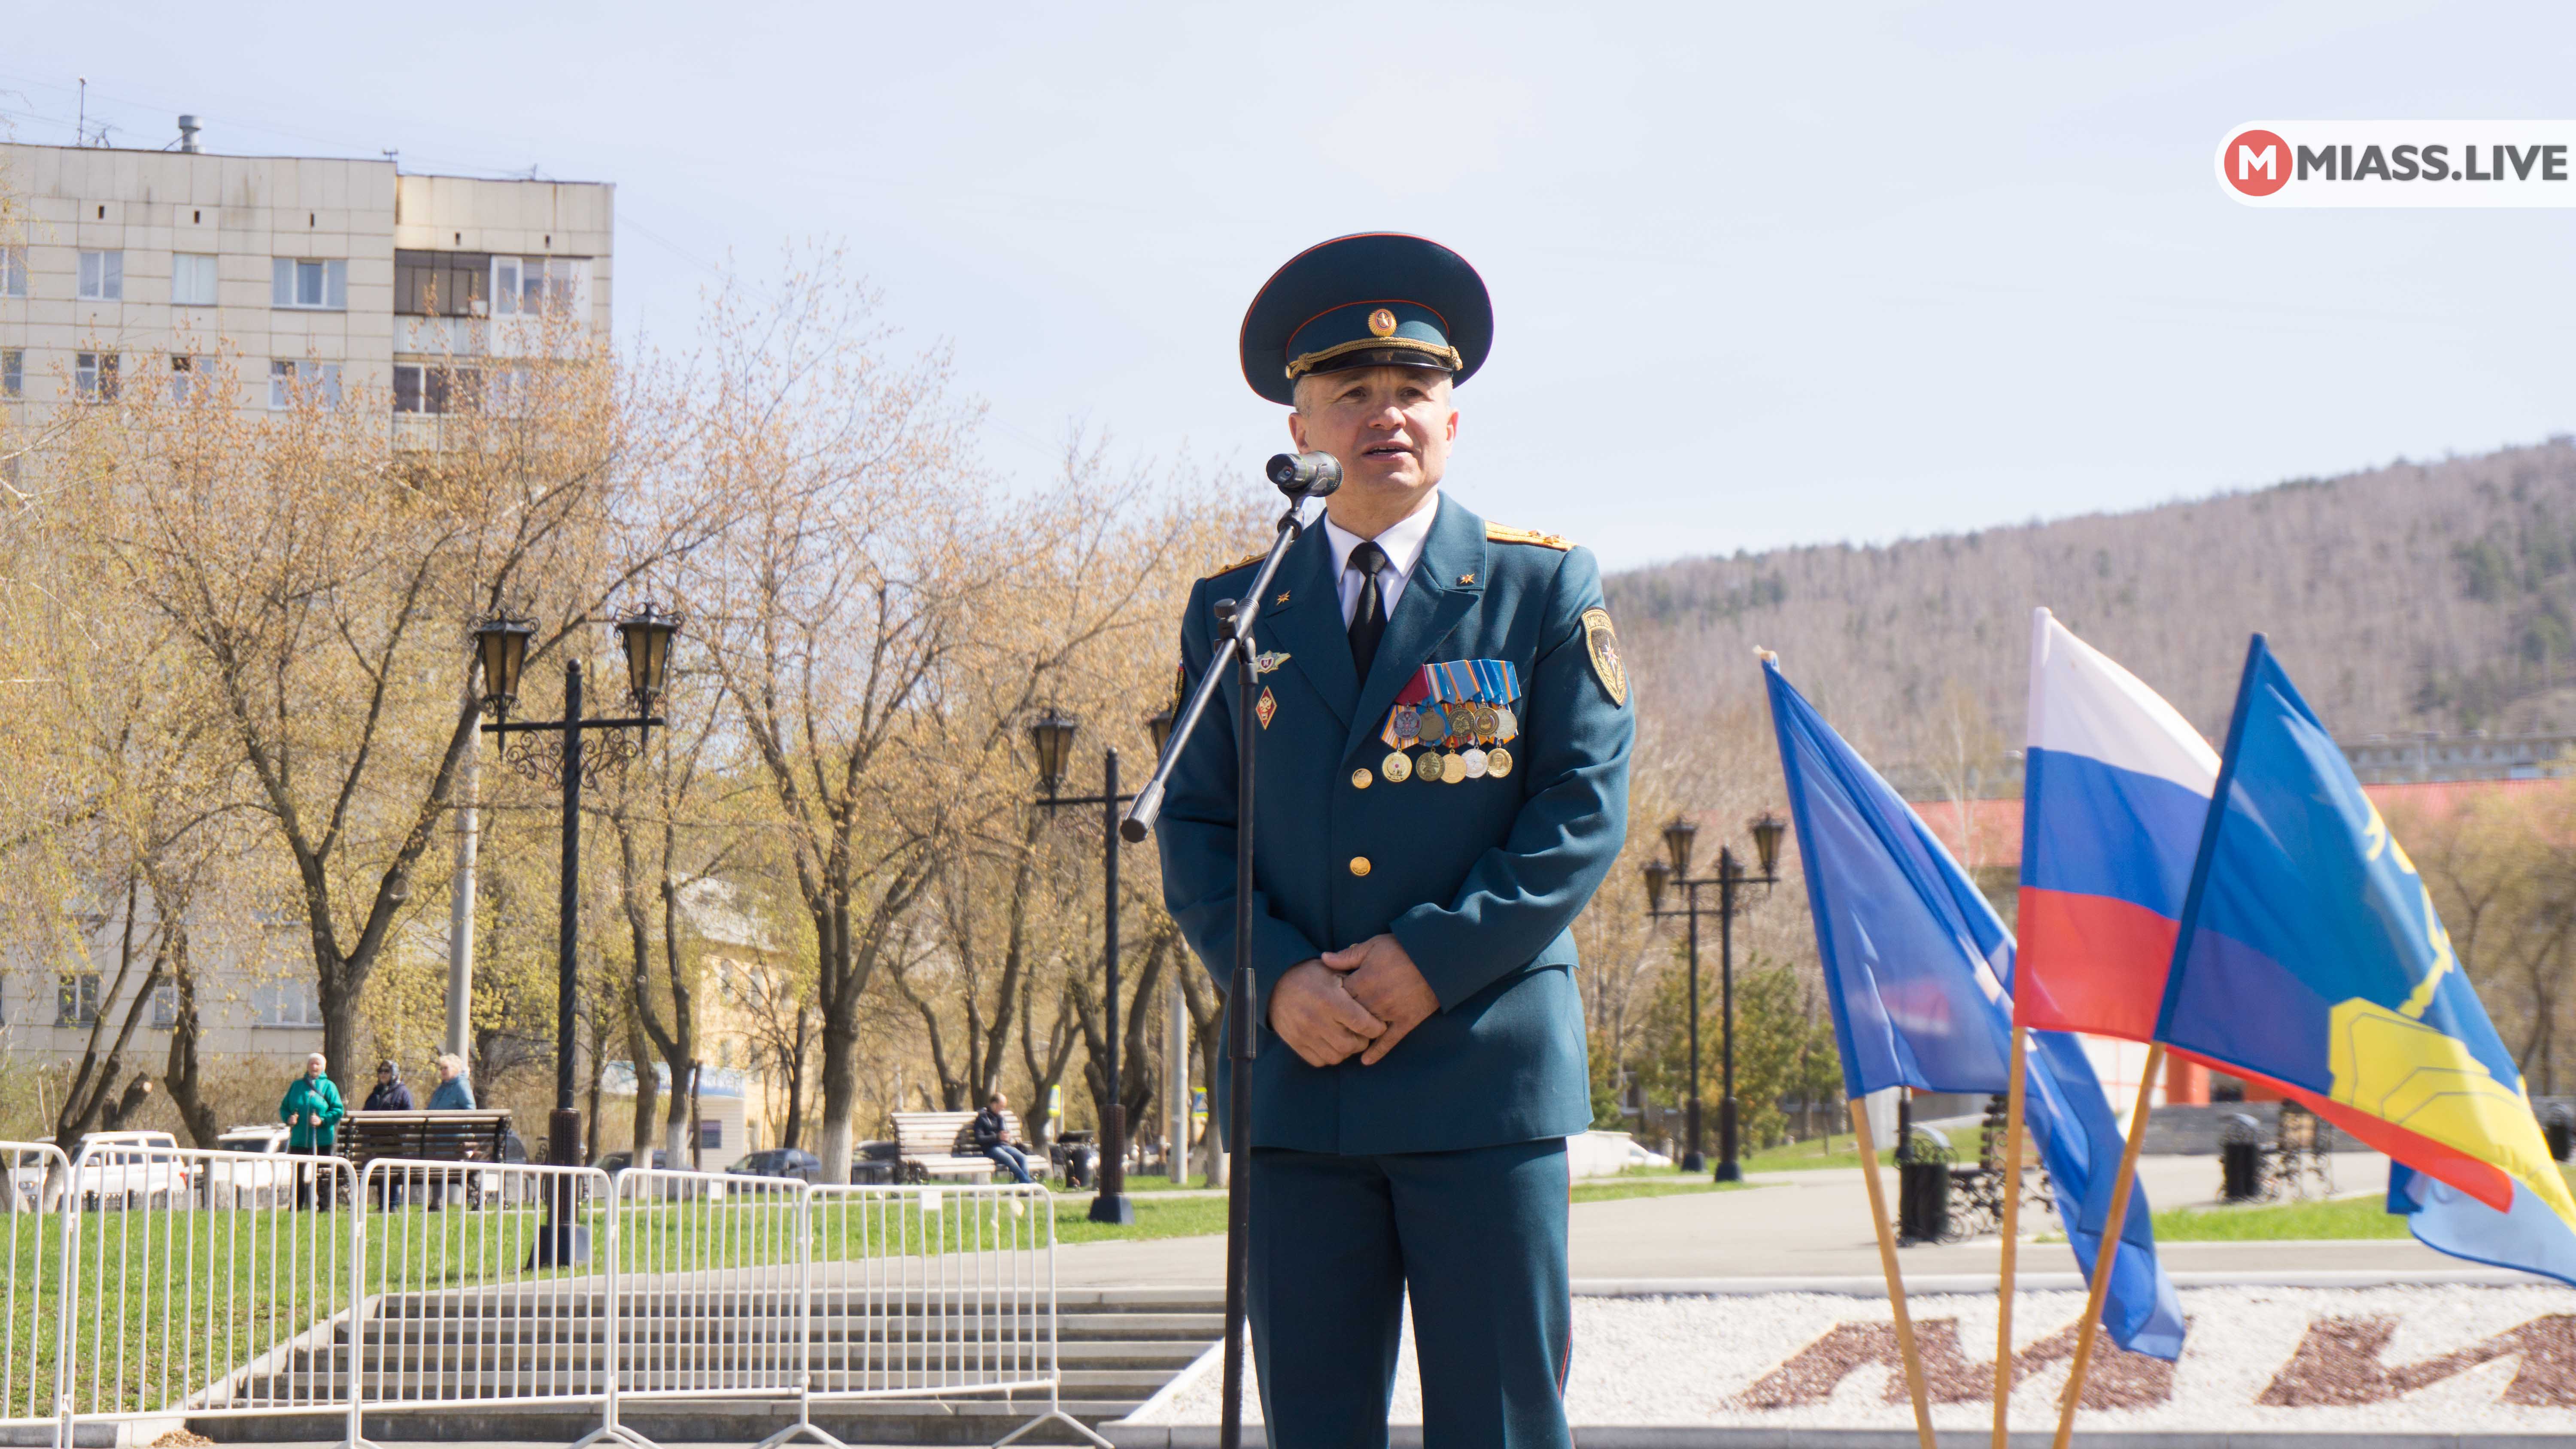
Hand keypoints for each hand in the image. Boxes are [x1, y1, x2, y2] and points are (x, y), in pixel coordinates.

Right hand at [1267, 960, 1387, 1067]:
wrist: (1275, 984)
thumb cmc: (1309, 976)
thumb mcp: (1332, 971)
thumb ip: (1353, 983)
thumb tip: (1376, 997)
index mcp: (1329, 1000)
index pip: (1362, 1023)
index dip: (1376, 1027)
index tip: (1378, 1024)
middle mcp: (1316, 1020)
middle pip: (1351, 1045)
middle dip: (1363, 1041)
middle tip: (1363, 1033)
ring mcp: (1304, 1034)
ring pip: (1337, 1056)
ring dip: (1347, 1050)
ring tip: (1348, 1037)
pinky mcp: (1296, 1044)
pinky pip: (1320, 1060)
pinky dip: (1330, 1055)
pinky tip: (1332, 1042)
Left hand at [1322, 934, 1438, 1064]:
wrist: (1436, 958)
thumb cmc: (1402, 948)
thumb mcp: (1373, 946)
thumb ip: (1347, 956)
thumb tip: (1323, 959)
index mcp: (1363, 981)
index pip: (1337, 997)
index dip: (1331, 999)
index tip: (1328, 1000)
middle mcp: (1373, 1001)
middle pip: (1348, 1017)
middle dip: (1339, 1020)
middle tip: (1331, 1024)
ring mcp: (1389, 1014)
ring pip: (1366, 1031)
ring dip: (1355, 1036)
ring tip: (1344, 1040)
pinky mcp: (1406, 1022)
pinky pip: (1389, 1041)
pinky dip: (1377, 1052)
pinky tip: (1365, 1061)